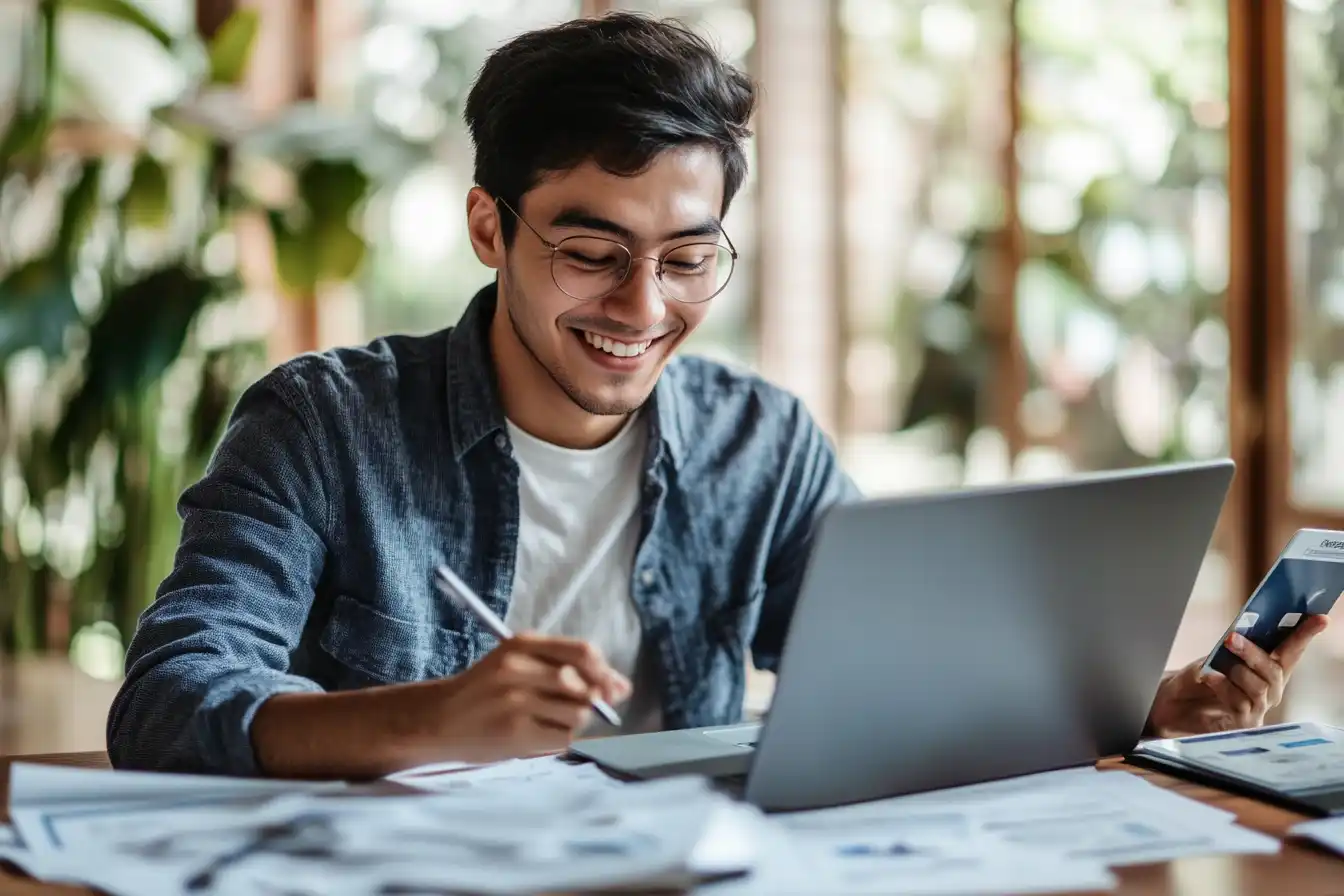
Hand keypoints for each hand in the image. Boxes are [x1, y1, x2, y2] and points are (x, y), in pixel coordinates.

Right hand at [409, 632, 630, 764]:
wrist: (436, 720)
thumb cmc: (484, 692)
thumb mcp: (518, 664)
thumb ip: (567, 668)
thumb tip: (622, 687)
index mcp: (521, 645)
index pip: (583, 652)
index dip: (606, 672)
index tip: (614, 686)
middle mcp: (518, 669)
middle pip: (585, 686)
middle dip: (595, 701)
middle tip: (580, 708)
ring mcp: (516, 702)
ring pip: (578, 714)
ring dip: (574, 722)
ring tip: (549, 721)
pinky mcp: (514, 733)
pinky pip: (562, 738)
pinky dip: (560, 739)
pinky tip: (539, 735)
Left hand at [1145, 615, 1329, 737]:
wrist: (1174, 701)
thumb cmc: (1200, 676)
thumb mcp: (1215, 655)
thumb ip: (1234, 645)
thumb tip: (1241, 632)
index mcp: (1269, 669)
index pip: (1292, 651)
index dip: (1305, 635)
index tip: (1320, 618)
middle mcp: (1270, 691)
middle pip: (1274, 671)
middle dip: (1253, 653)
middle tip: (1231, 638)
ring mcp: (1258, 709)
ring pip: (1259, 688)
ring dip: (1237, 671)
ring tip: (1216, 664)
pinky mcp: (1243, 725)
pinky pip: (1240, 705)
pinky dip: (1223, 687)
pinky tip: (1210, 678)